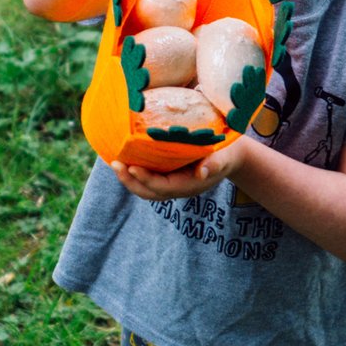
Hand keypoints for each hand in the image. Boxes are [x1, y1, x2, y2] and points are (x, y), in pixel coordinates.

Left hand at [110, 142, 245, 200]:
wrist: (231, 155)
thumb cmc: (227, 152)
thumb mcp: (225, 156)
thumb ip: (216, 163)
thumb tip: (203, 172)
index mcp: (190, 185)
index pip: (163, 187)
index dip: (146, 179)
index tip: (131, 167)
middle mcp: (178, 188)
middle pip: (149, 193)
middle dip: (130, 181)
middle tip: (115, 164)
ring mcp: (172, 184)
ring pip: (146, 189)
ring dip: (128, 179)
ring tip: (114, 163)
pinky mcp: (168, 176)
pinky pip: (148, 179)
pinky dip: (133, 173)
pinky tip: (123, 159)